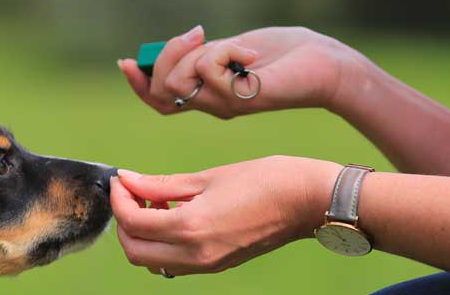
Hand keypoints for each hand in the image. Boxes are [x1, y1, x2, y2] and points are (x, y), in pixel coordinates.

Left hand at [110, 156, 341, 275]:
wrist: (309, 202)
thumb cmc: (264, 179)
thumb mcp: (208, 177)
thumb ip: (161, 184)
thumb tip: (126, 180)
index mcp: (191, 228)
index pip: (132, 222)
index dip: (119, 199)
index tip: (121, 179)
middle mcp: (194, 255)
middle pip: (134, 251)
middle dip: (124, 222)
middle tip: (133, 193)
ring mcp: (206, 265)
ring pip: (150, 261)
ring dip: (141, 235)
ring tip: (155, 203)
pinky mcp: (215, 265)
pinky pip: (172, 263)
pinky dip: (160, 243)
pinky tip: (173, 215)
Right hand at [118, 26, 366, 117]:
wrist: (323, 65)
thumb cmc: (282, 55)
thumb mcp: (231, 49)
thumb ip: (203, 54)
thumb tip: (177, 47)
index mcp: (205, 94)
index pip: (158, 100)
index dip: (138, 84)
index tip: (126, 62)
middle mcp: (210, 105)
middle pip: (161, 89)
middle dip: (168, 55)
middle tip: (198, 35)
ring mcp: (223, 105)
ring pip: (178, 81)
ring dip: (198, 53)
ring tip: (232, 47)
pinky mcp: (237, 99)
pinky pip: (209, 69)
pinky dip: (227, 50)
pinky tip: (252, 56)